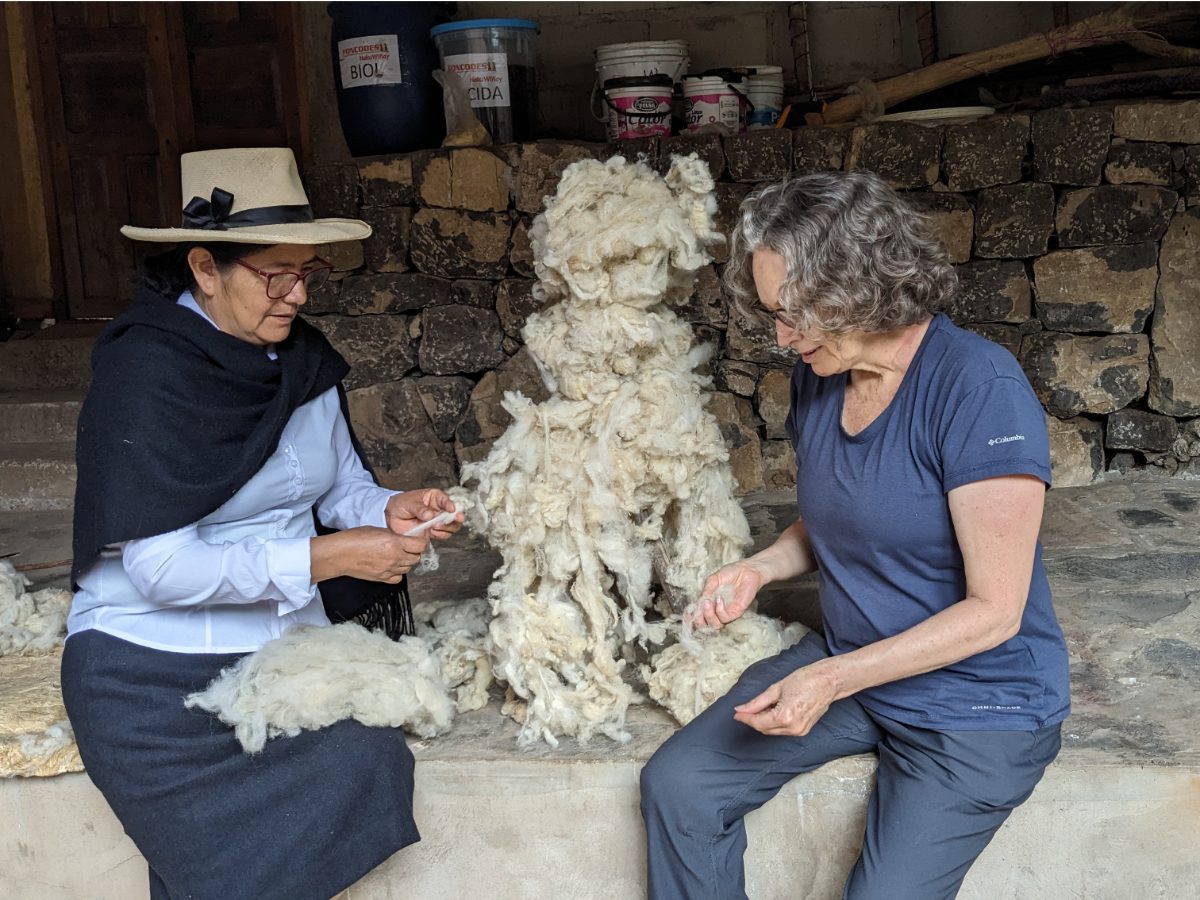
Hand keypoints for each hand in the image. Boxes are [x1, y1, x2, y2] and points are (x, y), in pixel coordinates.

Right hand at [310, 526, 428, 583]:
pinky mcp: (382, 578)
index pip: (420, 545)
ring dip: (406, 562)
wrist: (340, 554)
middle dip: (414, 552)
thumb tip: (404, 538)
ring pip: (408, 568)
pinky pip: (398, 578)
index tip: (417, 540)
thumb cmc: (354, 538)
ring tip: (397, 556)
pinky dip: (398, 573)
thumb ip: (394, 535)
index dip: (421, 542)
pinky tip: (392, 566)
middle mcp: (394, 557)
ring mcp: (389, 569)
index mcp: (394, 543)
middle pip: (416, 558)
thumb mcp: (378, 529)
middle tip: (408, 547)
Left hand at [385, 488, 463, 540]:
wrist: (391, 517)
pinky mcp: (433, 531)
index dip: (450, 504)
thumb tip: (429, 515)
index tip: (451, 509)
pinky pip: (443, 534)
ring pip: (451, 525)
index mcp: (434, 497)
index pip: (445, 499)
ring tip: (435, 526)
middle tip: (452, 520)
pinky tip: (433, 532)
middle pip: (453, 513)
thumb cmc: (400, 504)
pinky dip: (441, 534)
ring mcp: (437, 521)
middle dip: (454, 518)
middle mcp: (438, 509)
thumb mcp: (408, 503)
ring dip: (447, 527)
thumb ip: (419, 509)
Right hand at [687, 561, 765, 630]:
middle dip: (698, 621)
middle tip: (698, 609)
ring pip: (714, 625)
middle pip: (704, 626)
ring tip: (708, 603)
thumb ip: (706, 591)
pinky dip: (719, 610)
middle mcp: (716, 611)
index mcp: (709, 603)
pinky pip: (725, 618)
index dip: (690, 619)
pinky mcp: (736, 613)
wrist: (746, 570)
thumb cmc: (731, 573)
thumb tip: (699, 602)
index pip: (697, 617)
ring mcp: (726, 613)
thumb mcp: (713, 579)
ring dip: (708, 615)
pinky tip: (719, 599)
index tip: (687, 614)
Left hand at [733, 660, 839, 735]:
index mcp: (785, 716)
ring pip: (773, 731)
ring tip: (765, 705)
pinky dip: (775, 723)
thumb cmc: (805, 680)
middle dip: (754, 719)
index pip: (758, 722)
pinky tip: (775, 710)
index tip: (736, 713)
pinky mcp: (804, 731)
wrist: (828, 682)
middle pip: (764, 729)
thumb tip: (741, 709)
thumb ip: (757, 702)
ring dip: (764, 721)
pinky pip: (782, 730)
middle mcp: (792, 728)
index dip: (745, 718)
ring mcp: (799, 731)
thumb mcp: (776, 688)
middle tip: (749, 707)